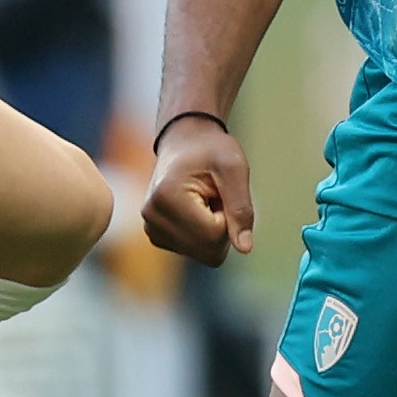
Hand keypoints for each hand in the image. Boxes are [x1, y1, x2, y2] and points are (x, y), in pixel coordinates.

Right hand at [141, 118, 253, 265]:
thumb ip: (241, 209)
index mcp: (167, 198)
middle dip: (223, 227)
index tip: (221, 191)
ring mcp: (151, 230)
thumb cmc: (211, 149)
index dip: (229, 216)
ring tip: (205, 201)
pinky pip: (196, 251)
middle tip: (215, 197)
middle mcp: (152, 218)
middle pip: (209, 251)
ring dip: (214, 231)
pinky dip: (204, 234)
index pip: (214, 235)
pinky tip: (197, 210)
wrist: (185, 142)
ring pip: (204, 254)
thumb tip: (245, 249)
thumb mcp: (234, 168)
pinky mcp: (156, 236)